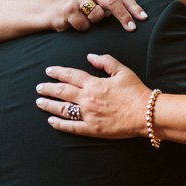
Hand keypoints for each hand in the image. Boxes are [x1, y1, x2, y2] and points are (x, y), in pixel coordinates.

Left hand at [35, 53, 150, 138]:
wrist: (146, 114)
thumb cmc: (136, 92)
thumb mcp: (122, 71)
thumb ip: (105, 61)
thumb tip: (90, 56)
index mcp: (94, 84)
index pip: (70, 75)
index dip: (58, 72)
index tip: (48, 71)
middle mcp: (87, 99)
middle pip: (62, 92)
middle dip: (48, 88)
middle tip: (39, 87)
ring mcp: (88, 115)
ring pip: (62, 109)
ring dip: (49, 105)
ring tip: (39, 102)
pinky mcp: (92, 129)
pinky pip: (71, 127)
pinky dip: (59, 124)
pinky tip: (51, 121)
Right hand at [53, 0, 146, 32]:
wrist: (54, 11)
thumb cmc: (83, 9)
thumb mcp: (100, 3)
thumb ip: (115, 5)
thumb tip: (137, 16)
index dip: (134, 7)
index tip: (144, 18)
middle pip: (112, 2)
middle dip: (123, 16)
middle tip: (131, 29)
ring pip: (97, 15)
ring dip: (96, 22)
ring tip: (88, 20)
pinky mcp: (69, 8)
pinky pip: (84, 24)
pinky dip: (83, 28)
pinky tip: (77, 24)